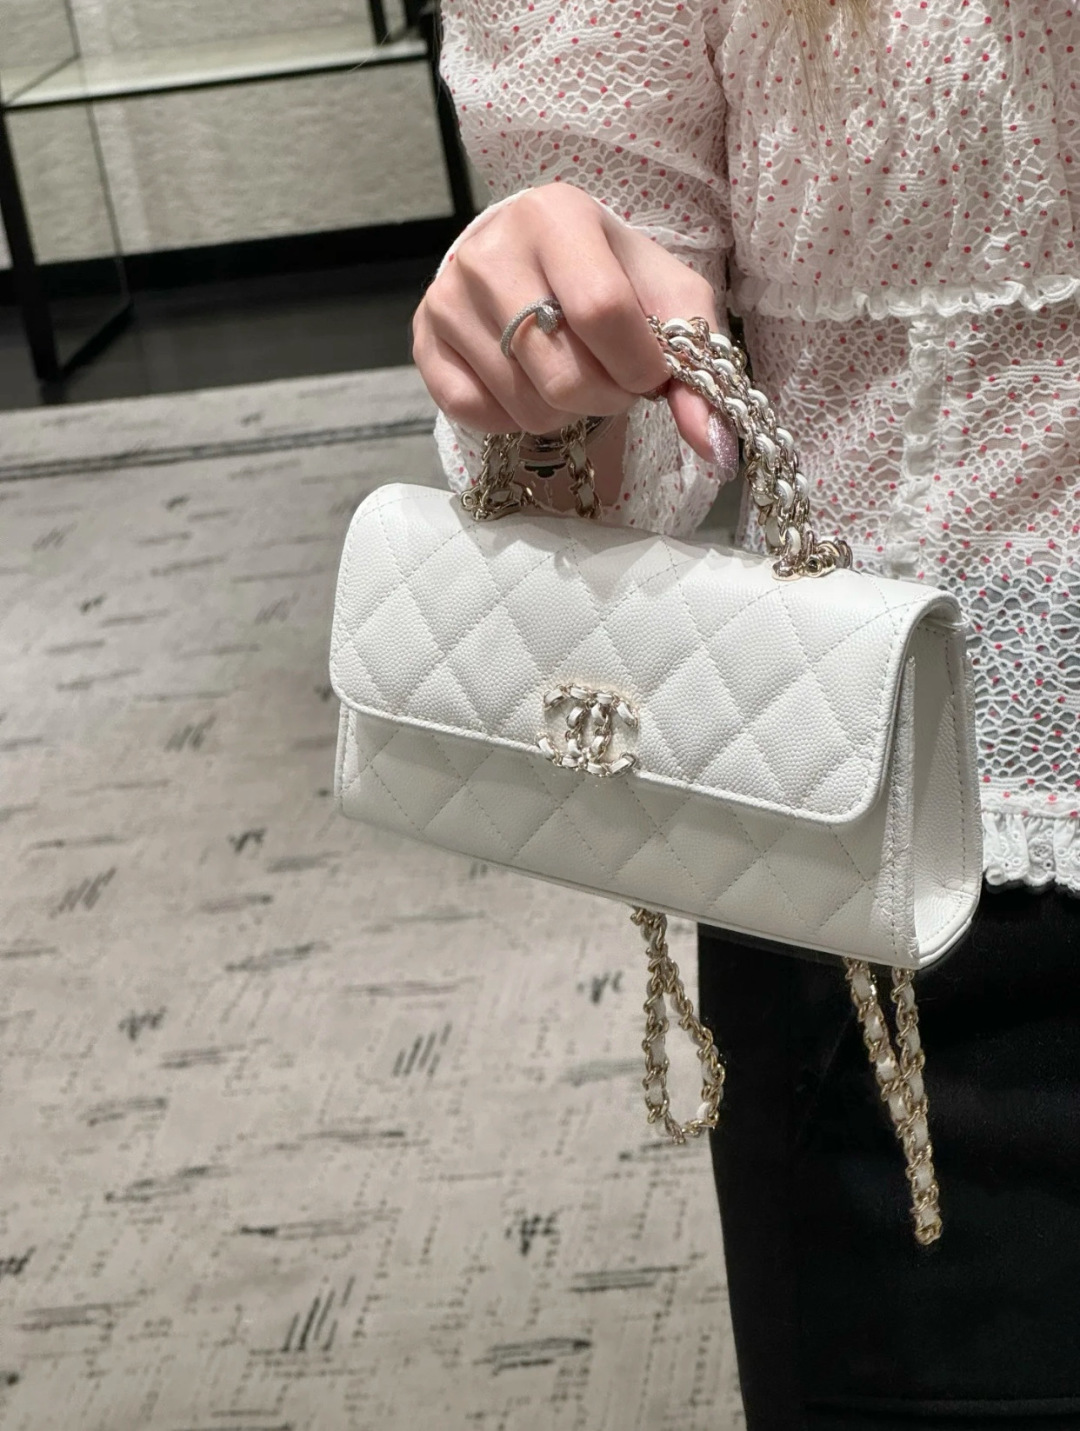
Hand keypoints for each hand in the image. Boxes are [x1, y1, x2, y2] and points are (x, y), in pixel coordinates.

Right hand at [412, 181, 731, 465]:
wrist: (529, 257)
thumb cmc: (608, 274)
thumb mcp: (664, 296)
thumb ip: (700, 362)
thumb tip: (716, 447)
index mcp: (557, 216)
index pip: (602, 311)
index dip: (638, 366)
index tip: (648, 373)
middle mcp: (492, 250)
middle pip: (564, 374)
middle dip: (605, 398)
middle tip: (610, 380)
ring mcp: (449, 295)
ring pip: (525, 405)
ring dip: (564, 413)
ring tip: (569, 375)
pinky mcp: (424, 339)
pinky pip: (475, 414)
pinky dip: (514, 418)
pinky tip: (527, 385)